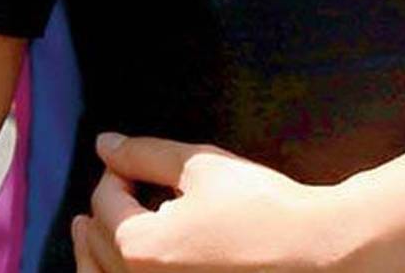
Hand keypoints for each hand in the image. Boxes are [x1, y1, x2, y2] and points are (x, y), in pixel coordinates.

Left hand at [72, 134, 345, 271]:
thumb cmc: (262, 207)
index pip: (106, 201)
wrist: (314, 251)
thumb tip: (105, 144)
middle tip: (109, 189)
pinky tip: (126, 262)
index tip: (127, 159)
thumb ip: (146, 153)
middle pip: (98, 244)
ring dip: (93, 253)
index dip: (116, 171)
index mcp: (138, 247)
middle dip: (101, 212)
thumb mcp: (202, 167)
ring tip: (89, 231)